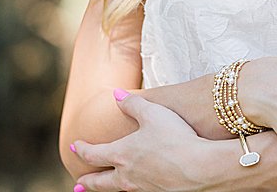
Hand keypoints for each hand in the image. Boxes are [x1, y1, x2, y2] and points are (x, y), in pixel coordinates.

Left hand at [70, 91, 212, 191]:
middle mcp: (128, 176)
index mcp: (121, 154)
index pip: (92, 154)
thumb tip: (116, 95)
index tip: (75, 146)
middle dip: (87, 183)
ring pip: (119, 191)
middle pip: (100, 183)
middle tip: (78, 185)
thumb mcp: (152, 113)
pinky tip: (136, 188)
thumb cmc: (175, 138)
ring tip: (104, 188)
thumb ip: (132, 103)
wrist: (202, 168)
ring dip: (107, 189)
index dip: (82, 150)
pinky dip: (131, 190)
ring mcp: (144, 189)